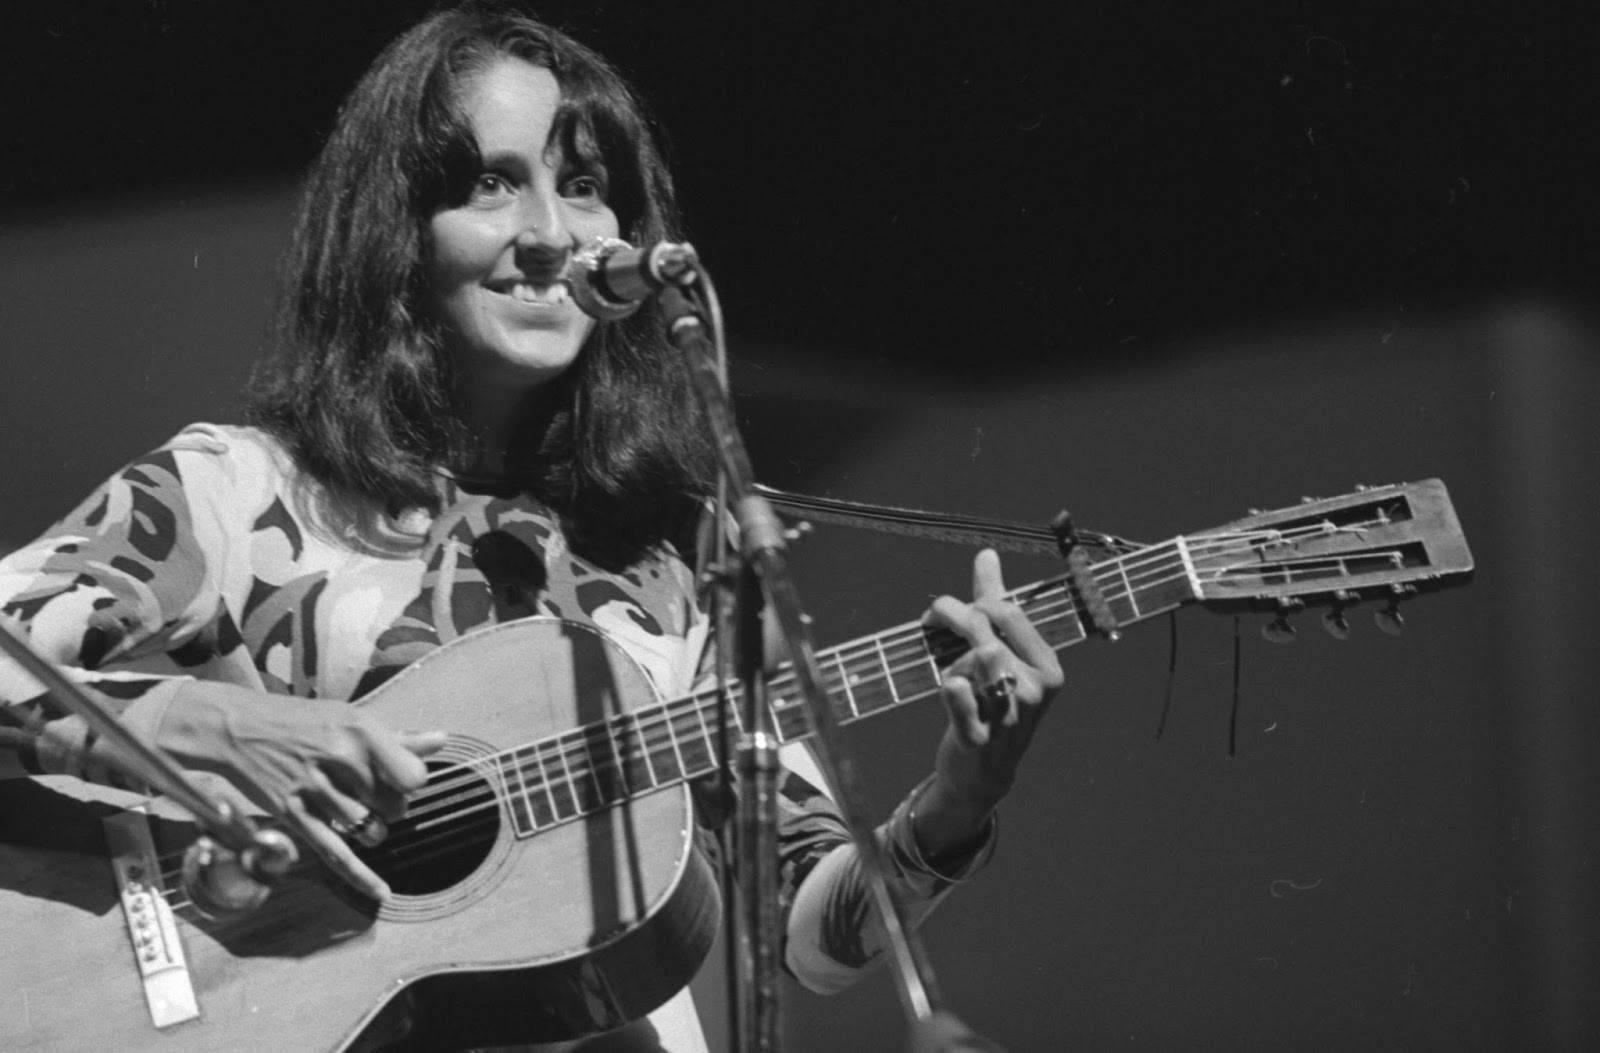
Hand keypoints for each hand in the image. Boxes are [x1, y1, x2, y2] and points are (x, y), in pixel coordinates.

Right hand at [153, 682, 447, 900]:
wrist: (237, 727)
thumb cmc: (302, 722)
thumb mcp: (351, 719)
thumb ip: (398, 738)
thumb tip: (442, 740)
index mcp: (361, 730)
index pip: (413, 777)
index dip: (412, 784)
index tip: (402, 780)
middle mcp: (340, 759)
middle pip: (394, 806)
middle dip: (391, 806)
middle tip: (373, 793)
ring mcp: (315, 789)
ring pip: (368, 829)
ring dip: (372, 829)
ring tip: (358, 812)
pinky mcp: (293, 814)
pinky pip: (334, 852)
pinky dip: (360, 875)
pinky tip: (382, 892)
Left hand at [917, 549, 1062, 857]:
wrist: (984, 773)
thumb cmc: (993, 704)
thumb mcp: (1004, 656)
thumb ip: (995, 603)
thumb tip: (987, 554)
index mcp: (1048, 667)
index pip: (1009, 612)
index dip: (973, 601)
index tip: (949, 611)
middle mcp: (1036, 690)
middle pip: (988, 630)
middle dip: (953, 616)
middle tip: (930, 621)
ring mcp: (1009, 715)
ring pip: (975, 659)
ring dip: (950, 657)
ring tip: (944, 666)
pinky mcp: (979, 738)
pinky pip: (962, 702)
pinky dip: (953, 689)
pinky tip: (950, 685)